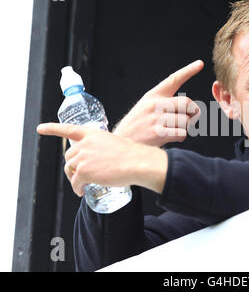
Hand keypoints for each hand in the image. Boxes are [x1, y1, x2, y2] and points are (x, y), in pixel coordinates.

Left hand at [37, 123, 167, 195]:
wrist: (137, 163)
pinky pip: (75, 182)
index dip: (52, 128)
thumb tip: (102, 158)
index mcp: (92, 134)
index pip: (68, 129)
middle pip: (69, 156)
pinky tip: (82, 191)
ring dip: (73, 178)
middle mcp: (84, 144)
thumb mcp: (115, 144)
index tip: (40, 128)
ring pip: (70, 169)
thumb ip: (103, 147)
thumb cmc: (132, 155)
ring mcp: (83, 157)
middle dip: (72, 166)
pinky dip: (77, 188)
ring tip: (81, 185)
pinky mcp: (83, 171)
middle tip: (80, 175)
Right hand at [113, 60, 203, 145]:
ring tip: (174, 130)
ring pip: (186, 120)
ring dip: (185, 127)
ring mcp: (156, 118)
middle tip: (191, 119)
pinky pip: (182, 133)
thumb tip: (192, 109)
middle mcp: (154, 104)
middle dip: (194, 112)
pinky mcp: (157, 133)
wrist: (121, 142)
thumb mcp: (146, 106)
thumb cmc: (138, 125)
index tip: (200, 64)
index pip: (173, 79)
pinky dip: (181, 137)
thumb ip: (166, 103)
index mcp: (153, 95)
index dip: (188, 71)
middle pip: (187, 102)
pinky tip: (171, 137)